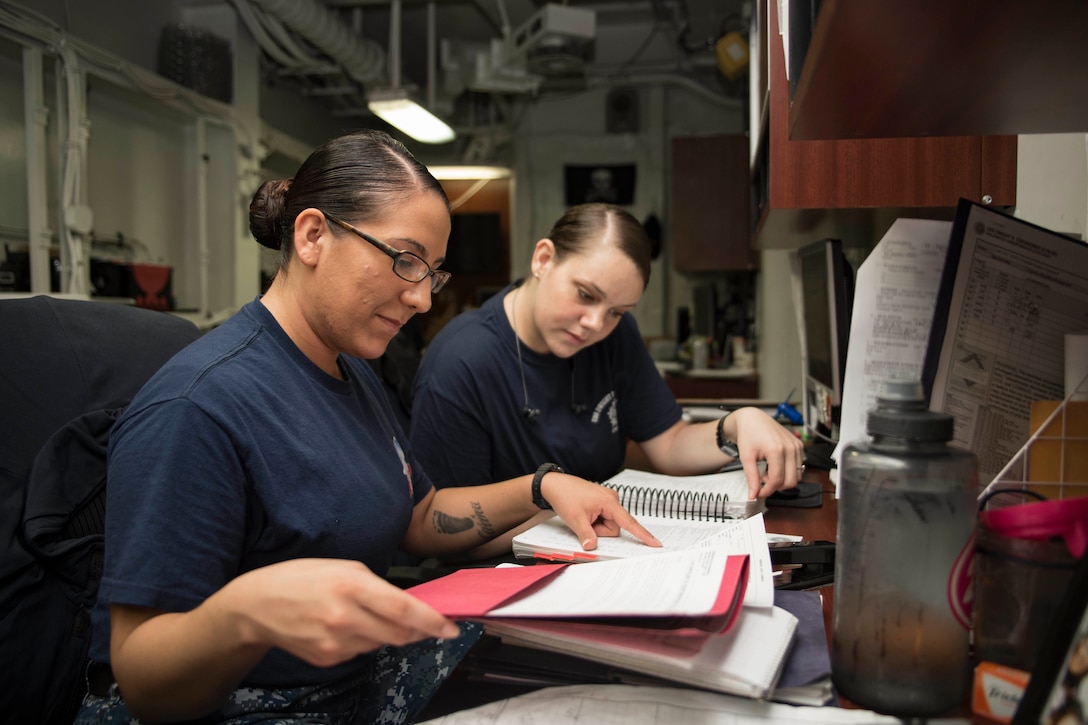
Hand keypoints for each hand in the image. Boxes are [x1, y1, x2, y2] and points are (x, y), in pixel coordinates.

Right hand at [225, 558, 461, 667]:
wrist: (256, 606)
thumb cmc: (302, 578)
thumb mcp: (343, 568)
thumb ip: (376, 587)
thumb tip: (408, 607)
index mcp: (351, 586)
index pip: (403, 609)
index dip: (432, 621)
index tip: (452, 628)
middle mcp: (345, 618)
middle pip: (399, 634)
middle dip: (417, 630)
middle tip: (424, 623)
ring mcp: (336, 643)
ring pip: (381, 644)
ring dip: (387, 633)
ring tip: (367, 615)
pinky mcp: (328, 659)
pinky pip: (360, 651)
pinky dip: (364, 640)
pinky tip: (345, 626)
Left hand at [541, 473, 661, 551]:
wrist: (555, 485)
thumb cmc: (566, 496)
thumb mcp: (575, 519)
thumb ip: (586, 534)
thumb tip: (592, 547)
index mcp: (609, 502)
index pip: (629, 522)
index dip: (642, 535)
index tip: (656, 543)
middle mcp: (612, 499)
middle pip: (614, 527)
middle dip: (600, 531)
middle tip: (584, 522)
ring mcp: (608, 500)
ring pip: (608, 524)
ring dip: (596, 526)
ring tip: (583, 516)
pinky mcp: (603, 502)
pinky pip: (604, 519)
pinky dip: (595, 521)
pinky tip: (585, 515)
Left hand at [725, 407, 805, 498]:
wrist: (753, 419)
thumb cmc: (748, 434)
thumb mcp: (746, 457)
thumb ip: (751, 478)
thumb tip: (753, 495)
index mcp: (777, 450)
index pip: (777, 481)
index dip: (767, 491)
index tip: (758, 493)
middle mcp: (790, 448)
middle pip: (790, 482)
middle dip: (776, 486)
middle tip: (762, 480)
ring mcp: (797, 446)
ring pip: (797, 476)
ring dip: (783, 479)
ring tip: (768, 471)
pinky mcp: (799, 445)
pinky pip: (799, 467)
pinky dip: (788, 471)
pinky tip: (775, 466)